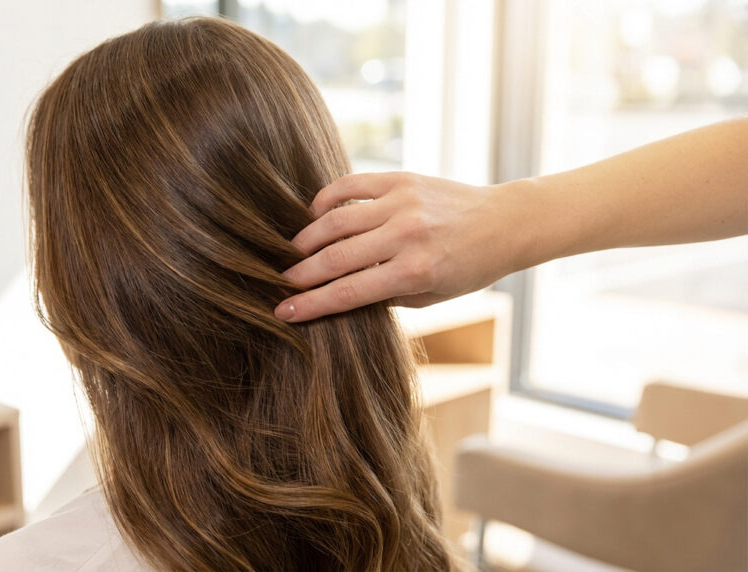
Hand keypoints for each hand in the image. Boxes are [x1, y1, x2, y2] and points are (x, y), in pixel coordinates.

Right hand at [274, 172, 525, 321]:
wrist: (505, 223)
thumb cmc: (469, 268)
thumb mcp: (431, 297)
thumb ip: (385, 295)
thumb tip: (336, 292)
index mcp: (415, 273)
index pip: (348, 293)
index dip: (310, 304)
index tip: (283, 311)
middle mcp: (406, 236)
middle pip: (335, 258)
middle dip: (300, 273)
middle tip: (279, 282)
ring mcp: (402, 203)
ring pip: (336, 220)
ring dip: (307, 238)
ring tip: (293, 251)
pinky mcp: (401, 179)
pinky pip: (350, 185)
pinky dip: (326, 199)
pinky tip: (315, 214)